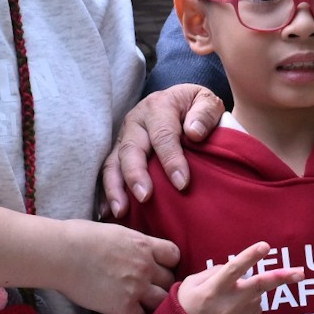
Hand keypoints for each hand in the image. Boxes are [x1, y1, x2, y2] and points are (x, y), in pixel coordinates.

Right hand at [51, 218, 180, 313]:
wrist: (61, 253)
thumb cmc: (79, 236)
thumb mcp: (115, 231)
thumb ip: (131, 242)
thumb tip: (131, 247)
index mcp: (144, 244)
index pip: (174, 255)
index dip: (168, 263)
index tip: (158, 268)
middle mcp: (146, 266)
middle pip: (170, 281)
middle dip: (162, 286)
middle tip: (149, 291)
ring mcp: (136, 287)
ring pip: (162, 302)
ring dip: (153, 306)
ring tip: (142, 308)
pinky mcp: (123, 306)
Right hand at [102, 84, 225, 214]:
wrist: (179, 101)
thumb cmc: (195, 106)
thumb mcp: (207, 101)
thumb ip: (205, 113)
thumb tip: (194, 133)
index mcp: (158, 107)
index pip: (163, 135)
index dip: (172, 160)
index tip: (182, 184)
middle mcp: (136, 121)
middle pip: (131, 149)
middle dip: (136, 175)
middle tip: (145, 197)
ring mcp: (124, 136)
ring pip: (113, 162)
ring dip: (115, 188)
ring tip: (120, 211)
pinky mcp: (118, 150)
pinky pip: (108, 171)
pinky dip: (106, 192)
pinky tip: (108, 212)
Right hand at [175, 242, 303, 313]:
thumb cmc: (188, 305)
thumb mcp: (190, 284)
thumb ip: (213, 271)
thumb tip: (235, 266)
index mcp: (213, 289)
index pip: (234, 269)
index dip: (250, 257)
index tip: (265, 246)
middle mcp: (229, 303)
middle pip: (260, 286)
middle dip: (282, 278)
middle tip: (301, 272)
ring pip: (257, 295)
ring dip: (251, 291)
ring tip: (228, 299)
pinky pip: (255, 308)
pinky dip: (250, 303)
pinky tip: (232, 309)